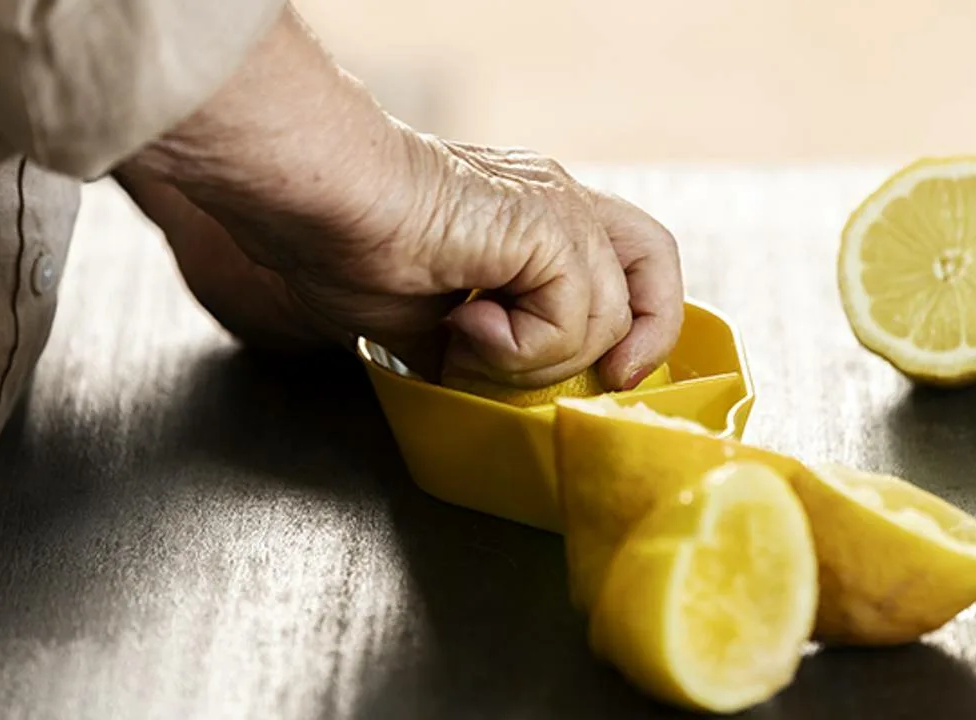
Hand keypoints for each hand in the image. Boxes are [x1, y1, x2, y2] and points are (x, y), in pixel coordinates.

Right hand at [119, 5, 683, 389]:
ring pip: (608, 315)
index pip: (622, 261)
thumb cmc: (347, 242)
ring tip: (468, 342)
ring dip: (538, 359)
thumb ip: (474, 348)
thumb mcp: (425, 320)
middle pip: (652, 259)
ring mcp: (558, 209)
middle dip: (644, 334)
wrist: (323, 201)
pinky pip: (574, 316)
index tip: (606, 376)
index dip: (633, 323)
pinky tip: (466, 327)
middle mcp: (558, 202)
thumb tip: (479, 383)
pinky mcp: (547, 226)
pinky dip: (524, 347)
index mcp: (534, 215)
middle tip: (606, 378)